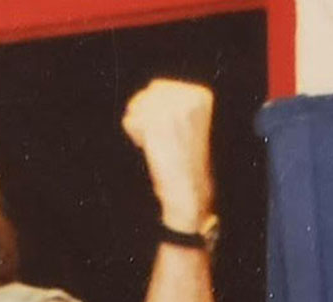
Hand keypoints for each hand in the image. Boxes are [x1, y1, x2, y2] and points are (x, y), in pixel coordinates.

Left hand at [122, 79, 214, 231]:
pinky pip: (130, 118)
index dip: (154, 109)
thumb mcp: (187, 121)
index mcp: (202, 95)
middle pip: (145, 94)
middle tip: (158, 137)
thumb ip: (172, 100)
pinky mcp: (157, 122)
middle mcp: (190, 97)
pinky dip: (134, 132)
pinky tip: (147, 144)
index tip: (166, 128)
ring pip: (136, 105)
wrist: (187, 185)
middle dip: (144, 114)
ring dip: (139, 124)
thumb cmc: (183, 157)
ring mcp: (174, 108)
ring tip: (154, 140)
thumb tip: (153, 85)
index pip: (158, 86)